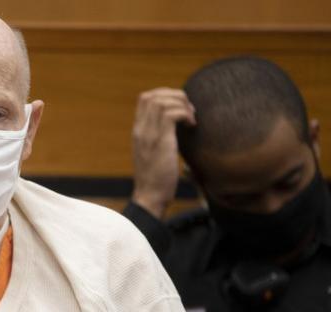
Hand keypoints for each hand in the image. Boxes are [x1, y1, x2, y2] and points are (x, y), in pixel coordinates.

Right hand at [131, 88, 195, 218]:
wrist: (150, 197)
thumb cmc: (156, 179)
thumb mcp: (154, 154)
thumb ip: (159, 138)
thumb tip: (176, 128)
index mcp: (138, 131)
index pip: (145, 98)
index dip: (165, 95)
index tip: (180, 107)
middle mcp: (141, 129)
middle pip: (152, 95)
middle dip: (175, 95)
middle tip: (188, 110)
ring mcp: (149, 134)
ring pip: (162, 101)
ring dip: (181, 104)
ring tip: (191, 118)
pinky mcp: (160, 141)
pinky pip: (172, 114)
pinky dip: (185, 114)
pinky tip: (192, 126)